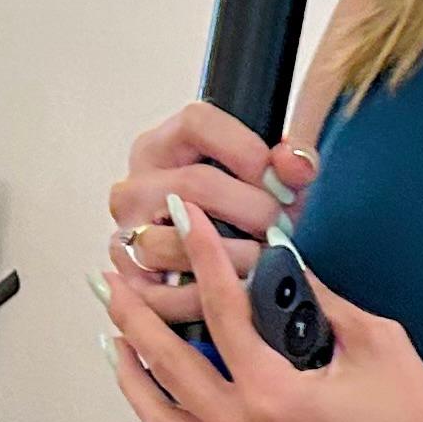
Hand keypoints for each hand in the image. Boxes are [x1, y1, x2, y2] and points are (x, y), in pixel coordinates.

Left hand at [99, 194, 422, 421]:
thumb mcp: (379, 344)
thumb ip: (324, 303)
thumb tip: (288, 264)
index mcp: (276, 399)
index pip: (223, 312)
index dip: (201, 257)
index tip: (183, 218)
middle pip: (169, 368)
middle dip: (134, 316)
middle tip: (110, 279)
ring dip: (135, 377)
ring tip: (114, 339)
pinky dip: (172, 414)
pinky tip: (168, 392)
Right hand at [106, 101, 321, 325]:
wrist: (211, 258)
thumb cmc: (240, 209)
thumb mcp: (269, 180)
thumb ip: (292, 165)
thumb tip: (295, 164)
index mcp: (166, 143)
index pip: (198, 123)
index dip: (246, 149)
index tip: (281, 181)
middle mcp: (137, 183)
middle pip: (192, 184)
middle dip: (250, 210)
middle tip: (280, 227)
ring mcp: (127, 230)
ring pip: (171, 242)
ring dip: (229, 258)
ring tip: (261, 260)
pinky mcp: (129, 278)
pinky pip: (160, 294)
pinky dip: (204, 299)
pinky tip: (235, 291)